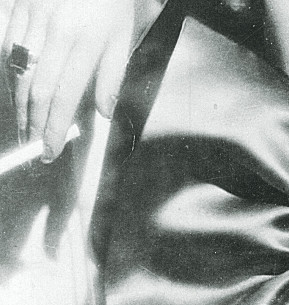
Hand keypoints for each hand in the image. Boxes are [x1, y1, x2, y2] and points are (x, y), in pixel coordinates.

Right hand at [2, 0, 134, 161]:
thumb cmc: (111, 1)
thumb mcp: (122, 36)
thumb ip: (111, 76)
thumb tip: (104, 112)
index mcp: (86, 42)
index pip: (64, 96)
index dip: (53, 127)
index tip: (49, 150)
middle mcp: (56, 31)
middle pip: (35, 89)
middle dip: (33, 123)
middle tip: (33, 146)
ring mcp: (33, 17)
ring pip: (17, 70)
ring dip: (18, 103)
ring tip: (24, 125)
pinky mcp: (18, 7)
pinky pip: (7, 45)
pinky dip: (10, 72)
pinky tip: (16, 90)